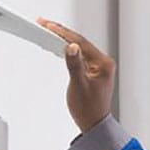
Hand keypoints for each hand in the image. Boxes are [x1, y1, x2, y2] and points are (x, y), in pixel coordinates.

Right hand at [38, 17, 115, 131]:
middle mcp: (103, 63)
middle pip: (80, 42)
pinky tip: (59, 45)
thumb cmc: (88, 110)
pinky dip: (68, 49)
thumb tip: (70, 47)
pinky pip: (80, 55)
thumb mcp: (78, 86)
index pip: (81, 43)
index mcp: (104, 64)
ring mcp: (99, 66)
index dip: (63, 33)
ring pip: (79, 47)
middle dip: (62, 33)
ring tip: (49, 30)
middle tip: (45, 24)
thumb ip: (74, 65)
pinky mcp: (93, 70)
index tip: (49, 26)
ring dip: (64, 39)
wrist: (93, 125)